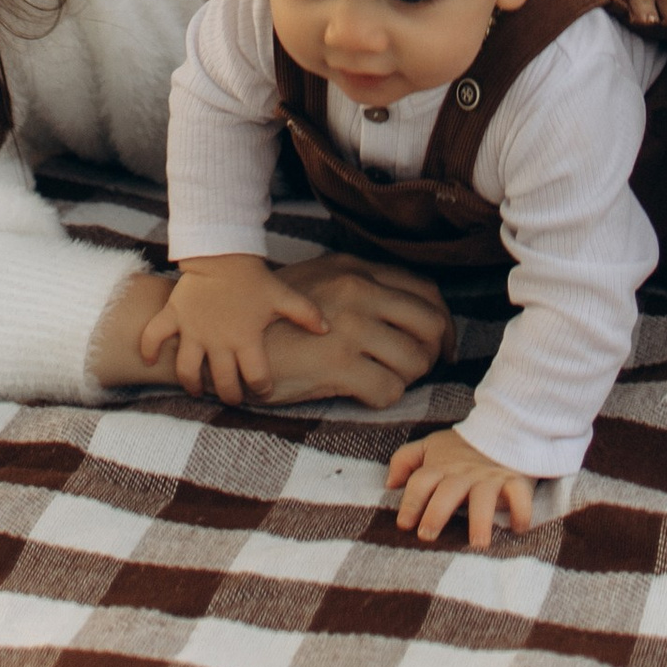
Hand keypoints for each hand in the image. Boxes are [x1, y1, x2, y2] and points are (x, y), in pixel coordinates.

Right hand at [93, 250, 450, 404]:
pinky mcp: (337, 364)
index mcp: (356, 269)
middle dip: (436, 352)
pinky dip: (385, 397)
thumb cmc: (273, 317)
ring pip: (415, 360)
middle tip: (423, 369)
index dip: (442, 322)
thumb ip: (360, 289)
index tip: (441, 344)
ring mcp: (349, 326)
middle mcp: (358, 291)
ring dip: (409, 378)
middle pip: (431, 323)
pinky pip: (389, 389)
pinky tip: (364, 393)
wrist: (224, 333)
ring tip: (387, 380)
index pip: (426, 291)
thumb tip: (409, 313)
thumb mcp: (318, 284)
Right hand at [139, 252, 329, 403]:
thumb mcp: (282, 296)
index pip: (257, 377)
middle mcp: (219, 342)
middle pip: (222, 383)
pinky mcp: (175, 317)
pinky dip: (149, 349)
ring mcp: (194, 331)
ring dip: (192, 385)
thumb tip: (328, 329)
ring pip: (188, 371)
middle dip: (229, 396)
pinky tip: (149, 360)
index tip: (264, 390)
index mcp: (246, 340)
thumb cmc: (253, 277)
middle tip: (232, 398)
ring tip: (196, 390)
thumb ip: (306, 313)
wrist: (222, 251)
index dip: (263, 389)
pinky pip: (155, 337)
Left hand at [387, 424, 536, 548]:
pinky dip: (521, 511)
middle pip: (447, 492)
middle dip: (436, 513)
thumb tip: (389, 483)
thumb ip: (406, 460)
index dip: (411, 501)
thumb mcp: (431, 446)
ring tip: (477, 544)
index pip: (421, 481)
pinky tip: (517, 529)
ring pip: (483, 498)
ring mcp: (490, 477)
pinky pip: (519, 495)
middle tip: (427, 536)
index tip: (404, 524)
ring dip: (480, 520)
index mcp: (442, 466)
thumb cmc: (462, 447)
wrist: (504, 427)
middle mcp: (464, 473)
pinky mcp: (516, 480)